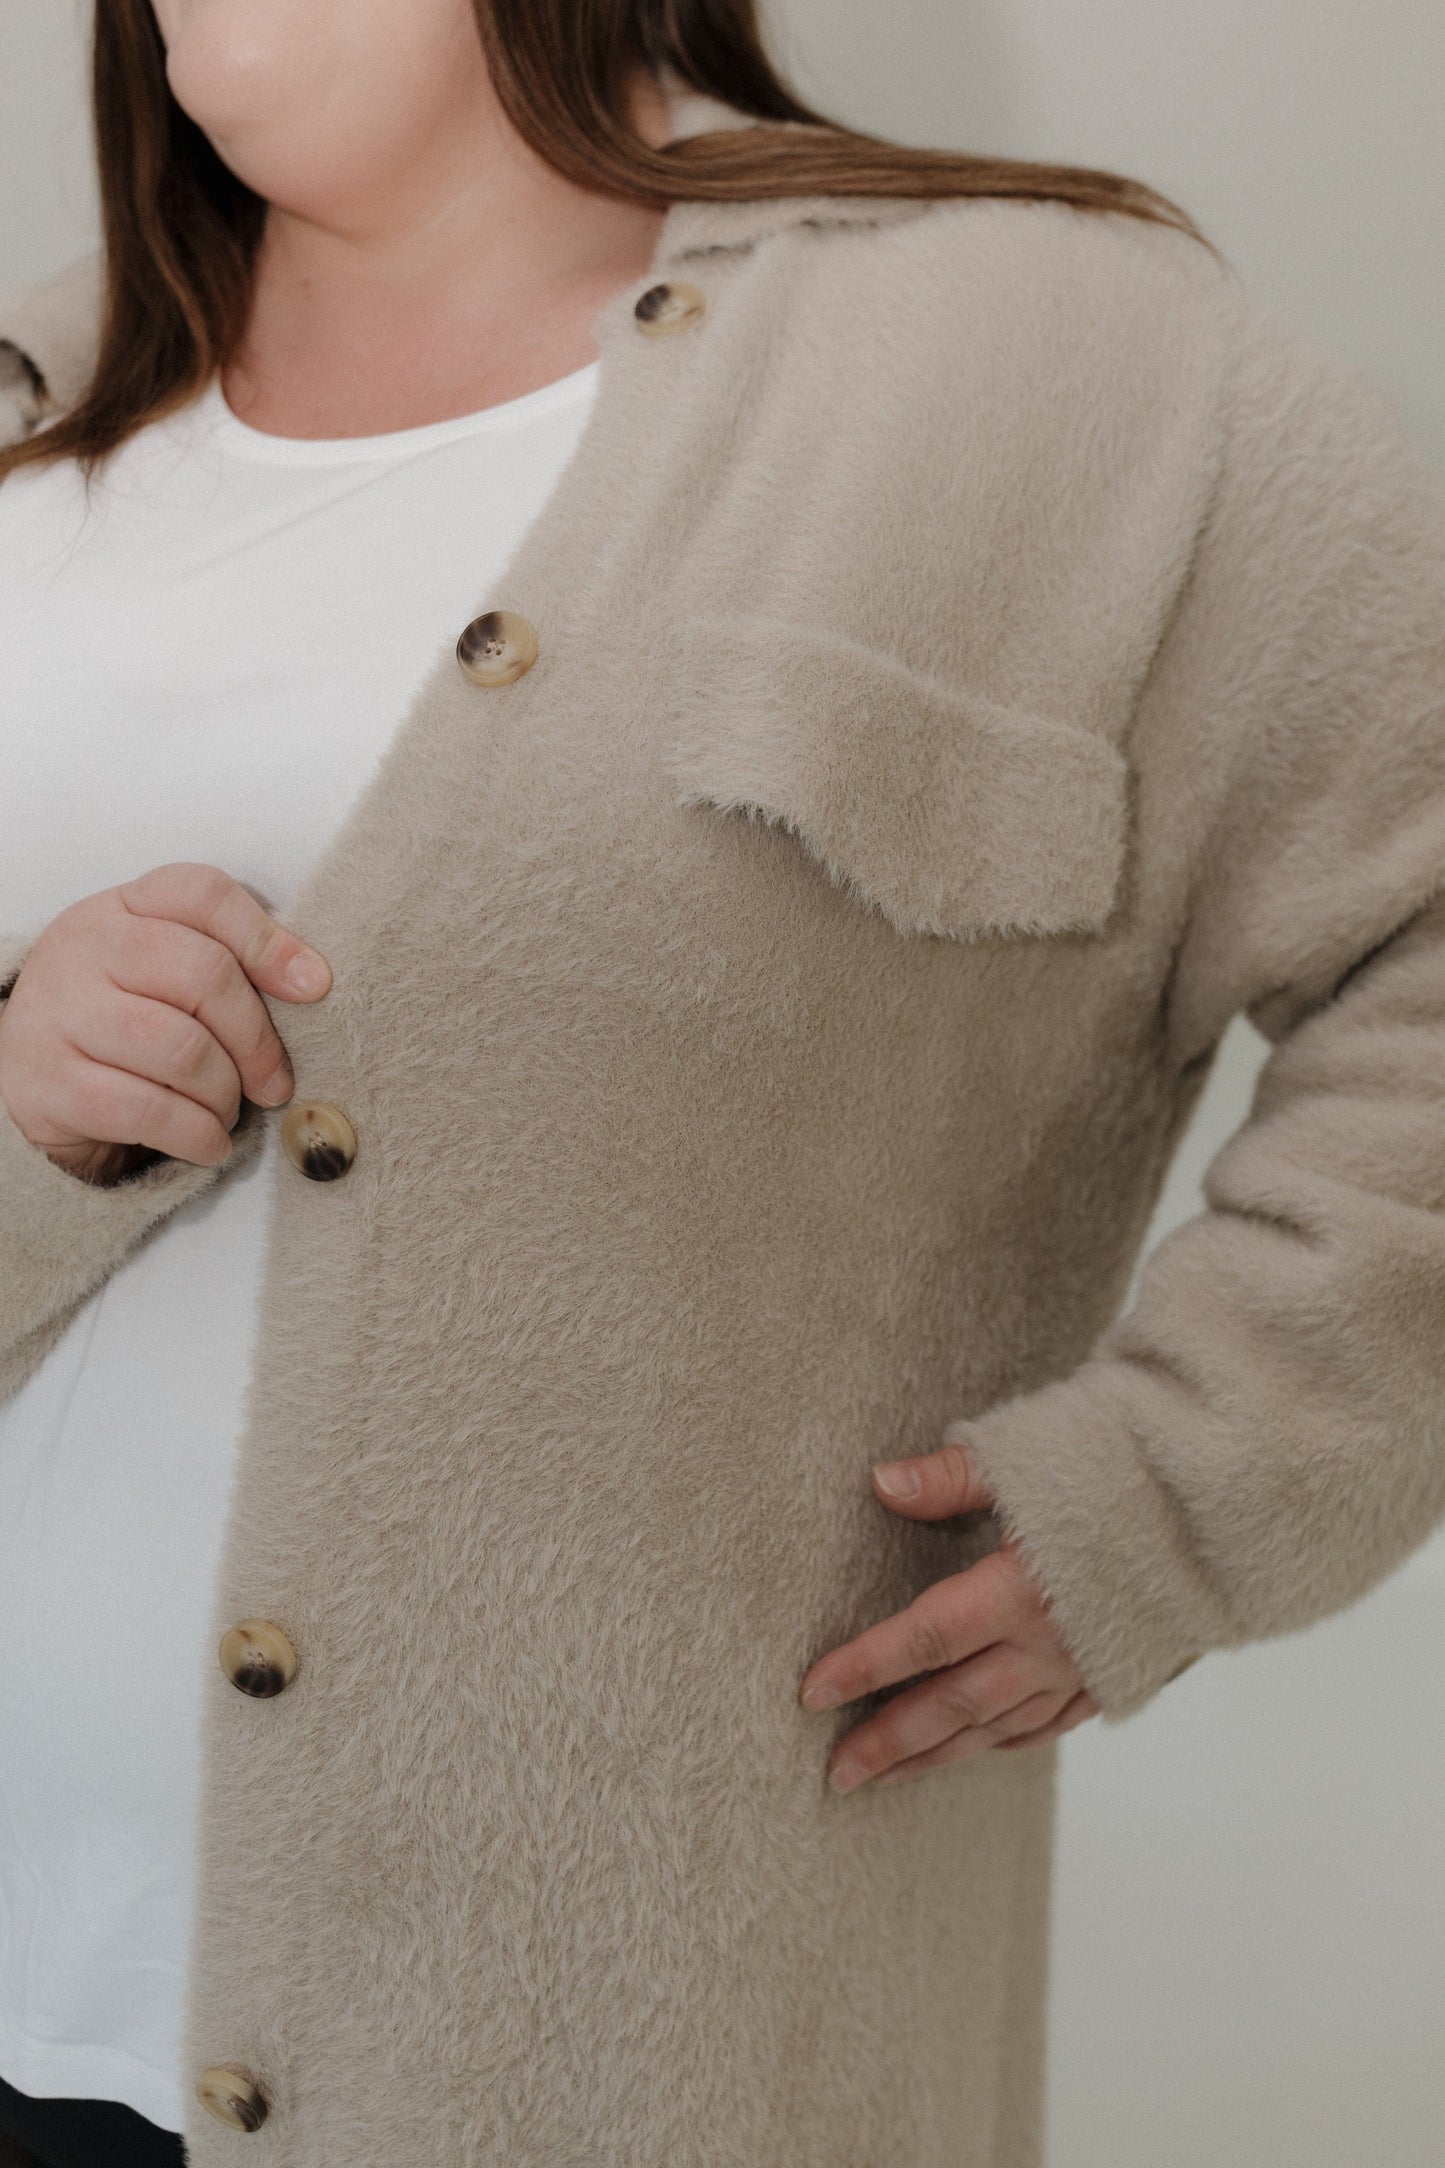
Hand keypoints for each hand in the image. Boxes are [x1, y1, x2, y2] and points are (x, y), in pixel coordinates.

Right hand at [0, 862, 331, 1184]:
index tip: (314, 986)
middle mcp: (86, 950)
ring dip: (224, 1094)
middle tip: (273, 1081)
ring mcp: (62, 1014)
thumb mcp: (161, 971)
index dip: (267, 939)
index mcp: (122, 908)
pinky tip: (207, 1142)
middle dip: (256, 1039)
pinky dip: (196, 1134)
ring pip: (181, 1049)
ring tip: (227, 1111)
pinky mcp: (51, 1084)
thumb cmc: (117, 1017)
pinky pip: (148, 1110)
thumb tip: (311, 980)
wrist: (26, 1074)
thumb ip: (226, 962)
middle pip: (204, 975)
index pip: (203, 894)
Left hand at [798, 1440, 1098, 1789]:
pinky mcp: (1115, 1676)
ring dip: (935, 1756)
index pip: (922, 1640)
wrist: (1229, 1505)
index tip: (810, 1694)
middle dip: (889, 1741)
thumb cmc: (1127, 1469)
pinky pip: (1046, 1726)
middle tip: (835, 1772)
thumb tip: (883, 1482)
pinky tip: (974, 1749)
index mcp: (1021, 1590)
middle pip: (951, 1706)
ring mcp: (1083, 1669)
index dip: (863, 1668)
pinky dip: (1001, 1742)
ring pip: (995, 1728)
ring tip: (883, 1778)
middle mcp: (1049, 1644)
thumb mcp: (1032, 1458)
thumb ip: (952, 1478)